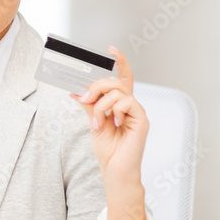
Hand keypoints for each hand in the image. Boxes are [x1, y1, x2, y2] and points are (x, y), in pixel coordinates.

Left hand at [70, 46, 148, 184]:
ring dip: (101, 104)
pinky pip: (127, 103)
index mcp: (120, 104)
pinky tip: (113, 123)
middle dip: (97, 85)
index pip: (122, 78)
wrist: (115, 170)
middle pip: (116, 81)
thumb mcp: (93, 122)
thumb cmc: (108, 150)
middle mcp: (130, 105)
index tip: (110, 49)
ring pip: (118, 91)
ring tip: (97, 121)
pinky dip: (114, 111)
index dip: (119, 62)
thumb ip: (88, 104)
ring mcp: (137, 112)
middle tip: (85, 97)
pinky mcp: (142, 119)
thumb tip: (77, 90)